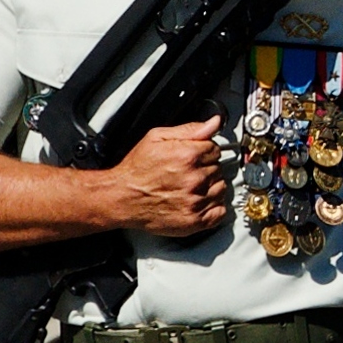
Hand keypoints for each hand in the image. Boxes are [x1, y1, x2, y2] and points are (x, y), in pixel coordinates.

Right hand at [113, 118, 231, 238]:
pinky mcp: (195, 221)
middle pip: (219, 169)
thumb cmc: (136, 170)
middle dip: (206, 169)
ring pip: (221, 189)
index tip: (194, 157)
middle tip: (187, 173)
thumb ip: (190, 129)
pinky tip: (198, 201)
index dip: (204, 152)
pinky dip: (213, 207)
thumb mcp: (157, 138)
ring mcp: (196, 201)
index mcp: (188, 156)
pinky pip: (220, 211)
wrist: (120, 197)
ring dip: (210, 188)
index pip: (216, 149)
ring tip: (190, 187)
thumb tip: (214, 122)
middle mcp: (195, 179)